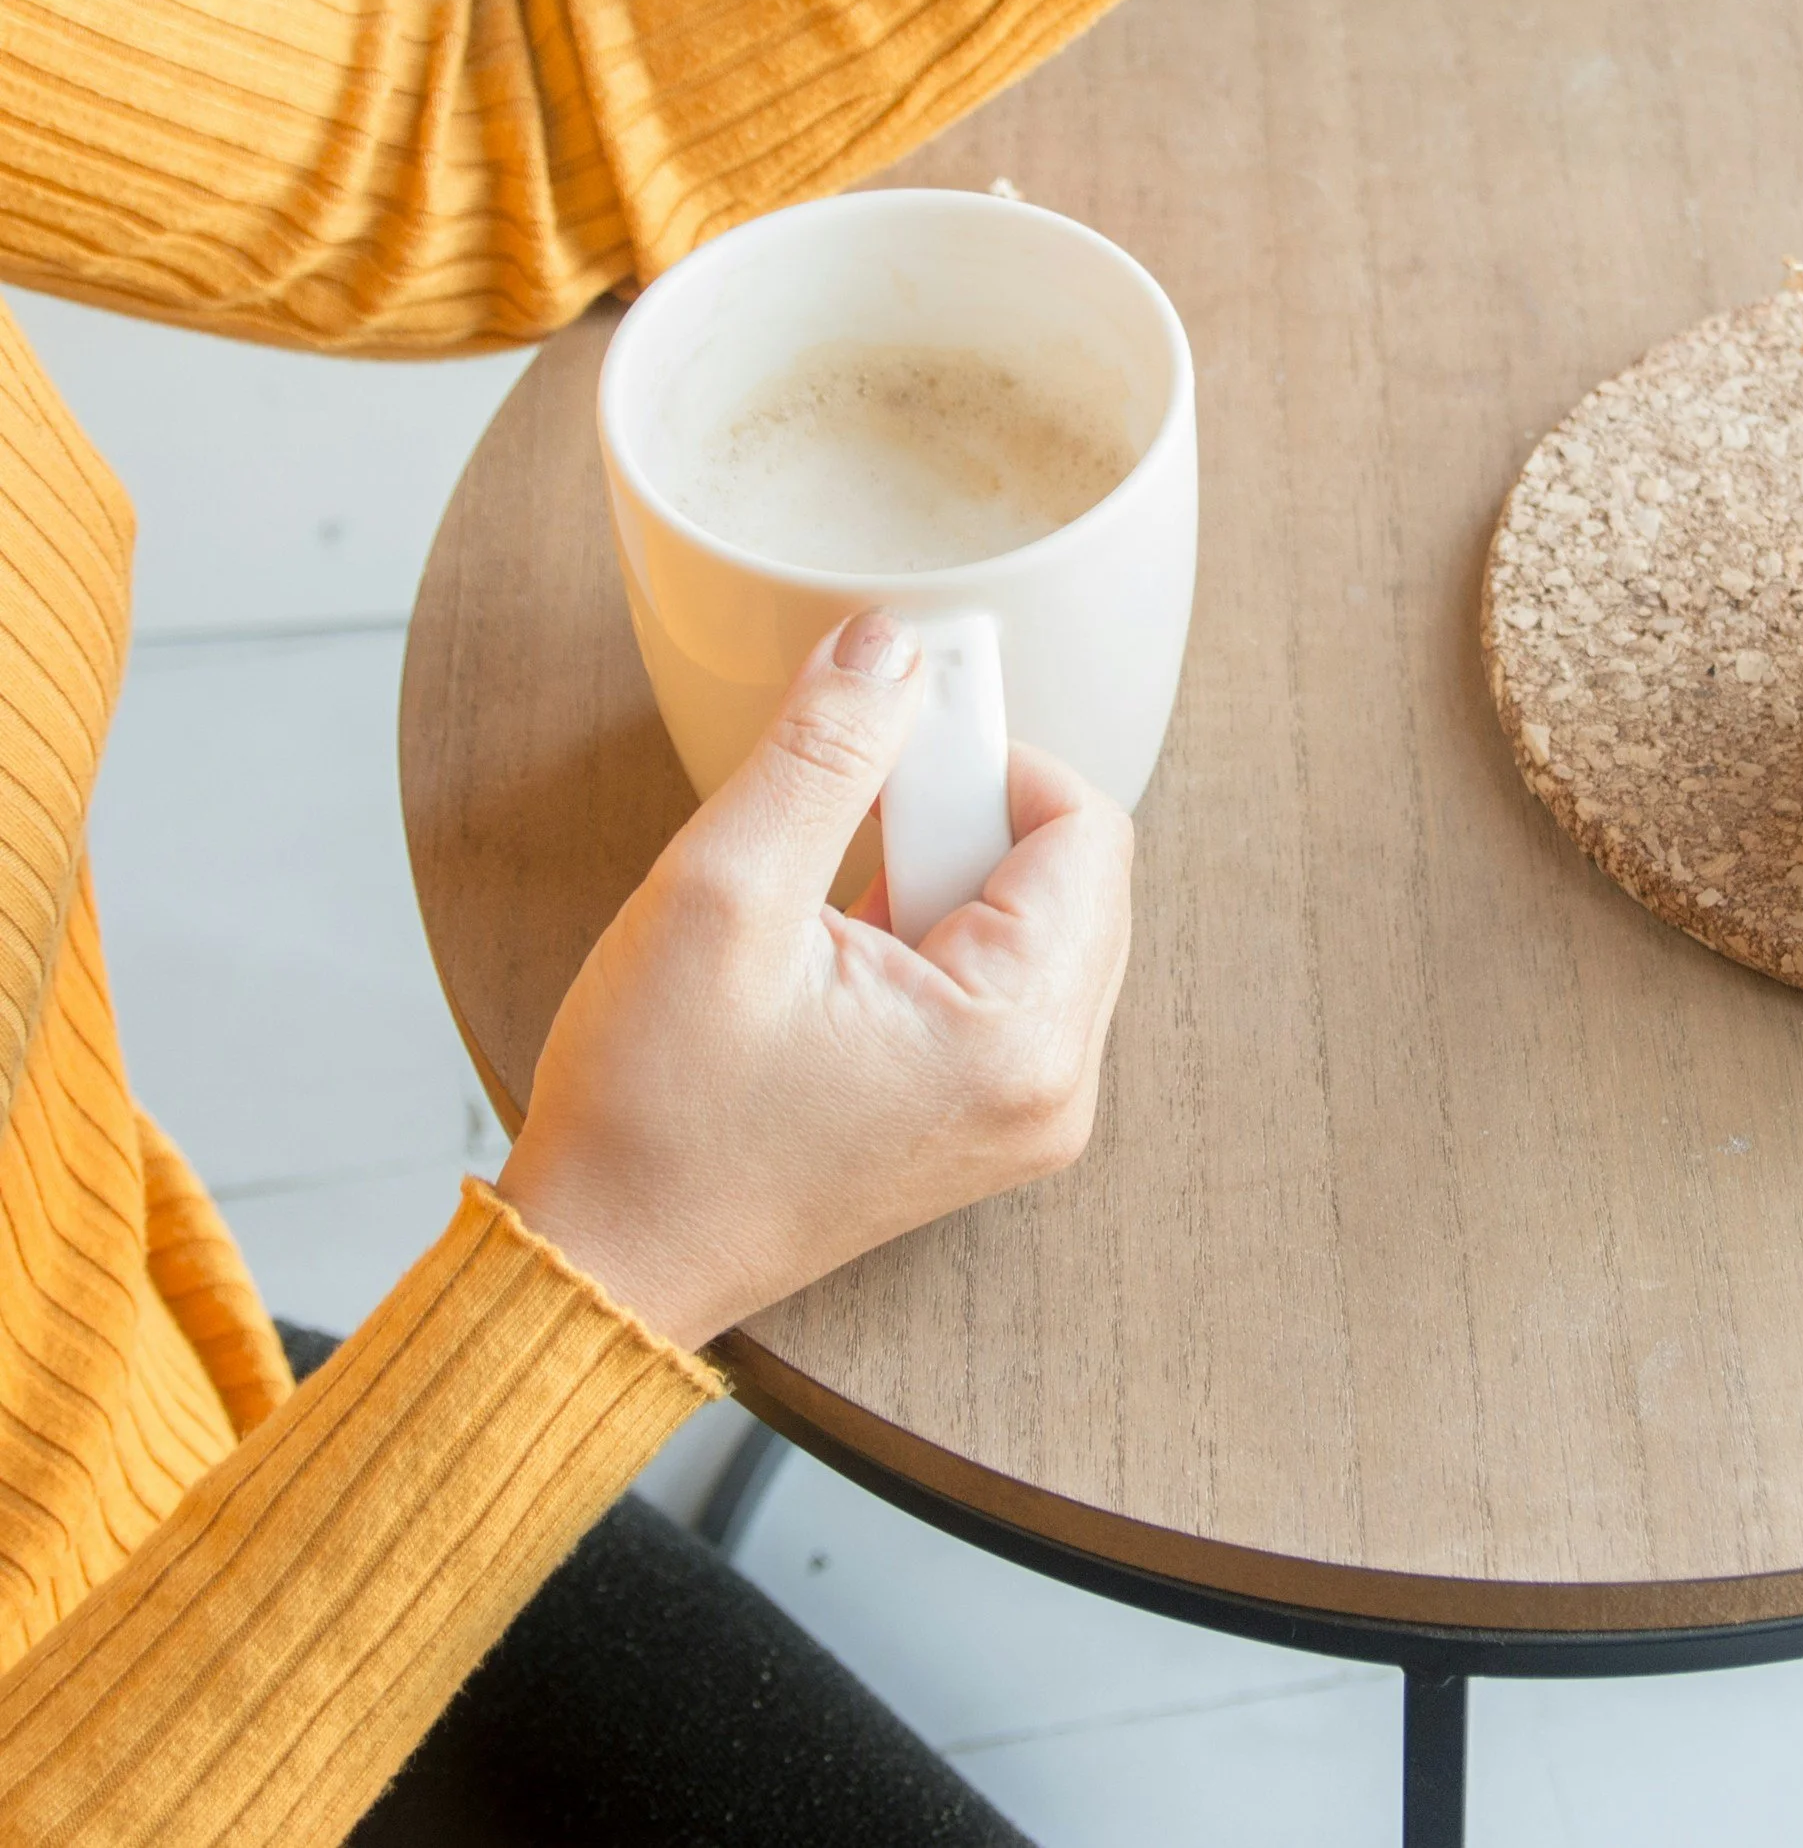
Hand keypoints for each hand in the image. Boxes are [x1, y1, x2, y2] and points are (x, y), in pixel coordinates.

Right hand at [497, 613, 1133, 1348]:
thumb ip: (824, 753)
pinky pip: (1001, 979)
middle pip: (1071, 871)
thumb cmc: (652, 1117)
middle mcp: (1053, 1086)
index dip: (986, 752)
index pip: (1085, 827)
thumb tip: (890, 649)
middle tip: (841, 824)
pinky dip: (930, 933)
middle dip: (959, 816)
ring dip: (938, 874)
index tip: (889, 730)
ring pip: (1036, 919)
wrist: (605, 1266)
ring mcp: (1026, 1112)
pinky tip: (836, 954)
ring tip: (823, 911)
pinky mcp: (984, 1118)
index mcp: (1018, 1039)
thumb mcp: (723, 896)